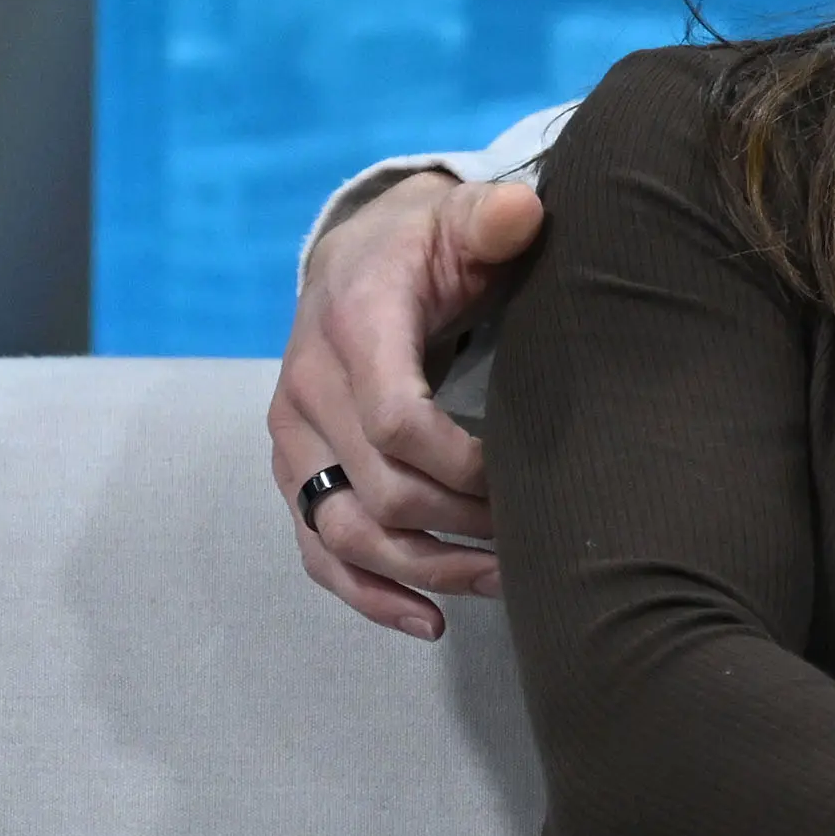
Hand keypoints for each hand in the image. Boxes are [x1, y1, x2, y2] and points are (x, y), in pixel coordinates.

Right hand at [269, 169, 545, 638]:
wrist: (355, 257)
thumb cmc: (425, 244)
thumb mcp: (460, 216)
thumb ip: (494, 218)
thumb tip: (525, 215)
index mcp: (351, 329)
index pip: (397, 422)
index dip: (464, 465)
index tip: (522, 474)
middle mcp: (307, 391)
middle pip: (382, 492)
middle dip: (465, 525)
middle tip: (539, 534)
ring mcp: (295, 442)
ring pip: (347, 536)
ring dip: (429, 571)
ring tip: (505, 583)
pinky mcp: (297, 475)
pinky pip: (319, 553)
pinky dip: (370, 595)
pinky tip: (428, 620)